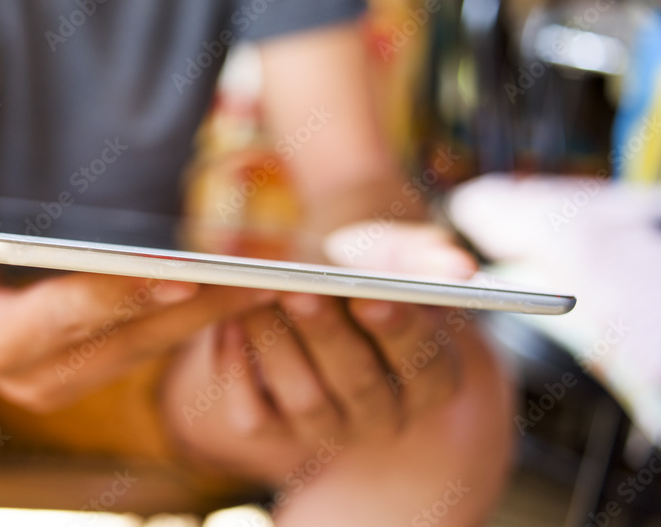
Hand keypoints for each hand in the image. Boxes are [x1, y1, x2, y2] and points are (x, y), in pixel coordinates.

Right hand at [0, 183, 274, 410]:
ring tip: (271, 279)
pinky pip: (145, 349)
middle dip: (197, 309)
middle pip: (126, 341)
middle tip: (266, 274)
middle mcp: (28, 377)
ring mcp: (57, 381)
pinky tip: (235, 290)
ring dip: (209, 318)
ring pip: (147, 351)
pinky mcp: (79, 371)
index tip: (183, 272)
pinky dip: (191, 322)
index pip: (63, 319)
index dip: (119, 296)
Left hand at [161, 221, 478, 480]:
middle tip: (299, 291)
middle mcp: (383, 413)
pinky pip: (254, 417)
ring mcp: (329, 427)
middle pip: (360, 384)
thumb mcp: (396, 257)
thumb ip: (425, 258)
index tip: (372, 299)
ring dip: (277, 346)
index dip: (401, 331)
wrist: (317, 294)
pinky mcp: (277, 431)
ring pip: (305, 401)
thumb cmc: (365, 272)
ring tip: (255, 297)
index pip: (426, 363)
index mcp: (429, 376)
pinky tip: (229, 325)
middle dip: (327, 335)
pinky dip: (236, 371)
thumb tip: (459, 267)